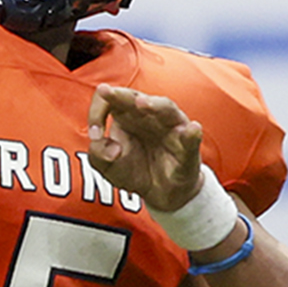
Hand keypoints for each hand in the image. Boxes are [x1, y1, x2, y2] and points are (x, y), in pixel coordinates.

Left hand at [86, 85, 204, 210]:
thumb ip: (98, 155)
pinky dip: (192, 133)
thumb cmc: (133, 171)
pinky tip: (193, 128)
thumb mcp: (107, 167)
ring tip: (142, 104)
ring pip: (166, 109)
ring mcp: (171, 128)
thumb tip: (113, 148)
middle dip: (120, 95)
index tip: (95, 135)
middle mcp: (149, 115)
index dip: (97, 113)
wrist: (159, 194)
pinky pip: (191, 138)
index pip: (110, 101)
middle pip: (135, 97)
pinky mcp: (187, 148)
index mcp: (126, 115)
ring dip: (155, 105)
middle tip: (105, 92)